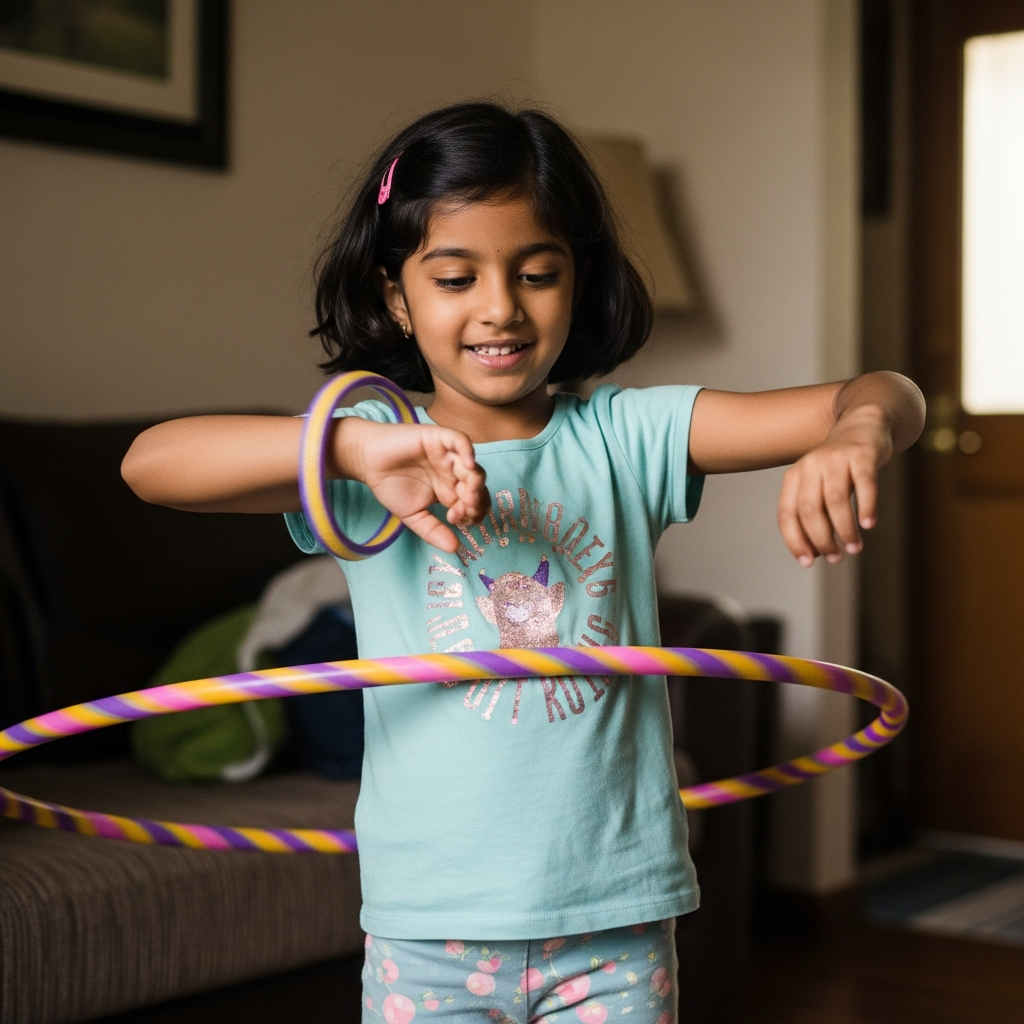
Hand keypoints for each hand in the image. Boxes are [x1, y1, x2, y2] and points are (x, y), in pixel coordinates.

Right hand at [333, 418, 488, 552]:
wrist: (367, 461)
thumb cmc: (389, 485)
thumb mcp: (413, 515)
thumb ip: (433, 531)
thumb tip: (455, 549)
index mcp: (449, 491)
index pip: (473, 503)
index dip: (472, 513)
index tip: (456, 520)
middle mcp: (453, 473)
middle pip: (477, 486)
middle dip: (476, 500)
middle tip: (465, 509)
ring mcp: (448, 455)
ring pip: (472, 466)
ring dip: (475, 481)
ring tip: (468, 495)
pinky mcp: (439, 438)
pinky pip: (461, 441)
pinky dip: (468, 451)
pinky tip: (468, 465)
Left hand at [776, 404, 890, 565]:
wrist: (864, 424)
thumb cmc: (839, 467)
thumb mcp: (819, 486)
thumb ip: (816, 514)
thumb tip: (818, 553)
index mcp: (794, 477)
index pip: (787, 514)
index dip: (795, 540)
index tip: (808, 562)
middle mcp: (810, 466)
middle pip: (810, 510)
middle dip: (821, 539)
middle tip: (836, 557)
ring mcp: (835, 458)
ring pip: (835, 500)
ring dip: (844, 529)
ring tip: (854, 548)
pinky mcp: (862, 454)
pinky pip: (864, 483)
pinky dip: (866, 506)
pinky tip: (869, 525)